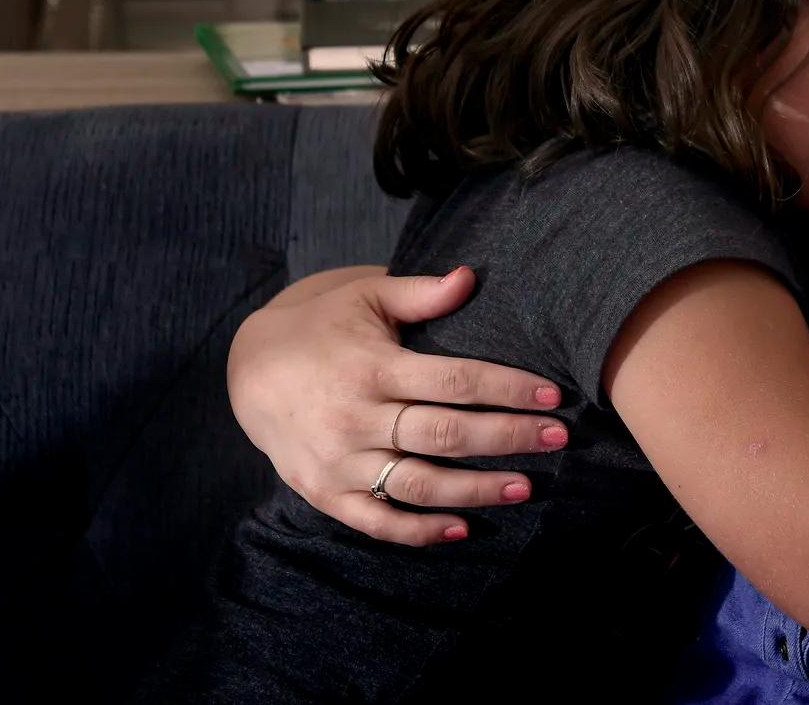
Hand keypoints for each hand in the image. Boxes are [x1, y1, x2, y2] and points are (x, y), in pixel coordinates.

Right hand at [227, 266, 569, 546]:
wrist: (249, 370)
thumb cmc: (322, 326)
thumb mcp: (365, 297)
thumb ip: (420, 294)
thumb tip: (471, 277)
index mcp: (374, 367)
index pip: (455, 382)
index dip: (508, 389)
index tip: (552, 395)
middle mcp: (358, 418)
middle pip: (447, 435)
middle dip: (509, 438)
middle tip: (559, 438)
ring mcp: (341, 461)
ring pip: (420, 484)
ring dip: (477, 490)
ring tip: (527, 486)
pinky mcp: (326, 493)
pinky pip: (378, 520)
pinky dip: (420, 531)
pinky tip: (463, 528)